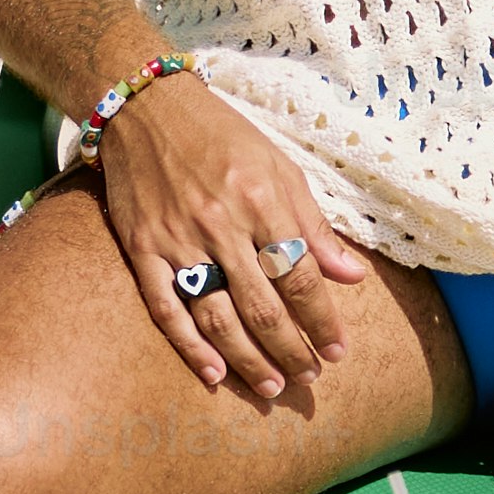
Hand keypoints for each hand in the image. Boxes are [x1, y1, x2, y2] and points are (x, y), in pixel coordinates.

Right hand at [93, 72, 361, 405]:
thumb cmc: (220, 135)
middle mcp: (221, 223)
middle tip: (310, 378)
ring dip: (248, 359)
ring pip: (218, 316)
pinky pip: (165, 307)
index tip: (339, 350)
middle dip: (292, 350)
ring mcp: (178, 238)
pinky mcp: (141, 247)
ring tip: (272, 387)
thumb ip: (314, 225)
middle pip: (263, 306)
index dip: (323, 321)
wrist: (145, 106)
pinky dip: (189, 345)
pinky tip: (213, 373)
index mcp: (263, 200)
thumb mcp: (279, 167)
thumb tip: (352, 275)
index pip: (301, 277)